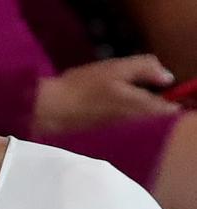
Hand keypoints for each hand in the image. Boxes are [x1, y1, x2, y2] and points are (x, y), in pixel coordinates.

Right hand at [34, 55, 181, 134]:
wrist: (49, 110)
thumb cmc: (82, 87)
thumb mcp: (116, 68)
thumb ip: (146, 68)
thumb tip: (166, 78)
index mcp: (139, 108)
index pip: (168, 109)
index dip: (167, 98)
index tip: (156, 86)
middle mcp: (132, 125)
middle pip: (153, 117)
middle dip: (153, 104)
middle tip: (141, 87)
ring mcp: (116, 131)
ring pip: (138, 121)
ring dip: (137, 110)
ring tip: (124, 95)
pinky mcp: (103, 132)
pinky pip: (123, 125)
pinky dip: (122, 115)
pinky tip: (108, 104)